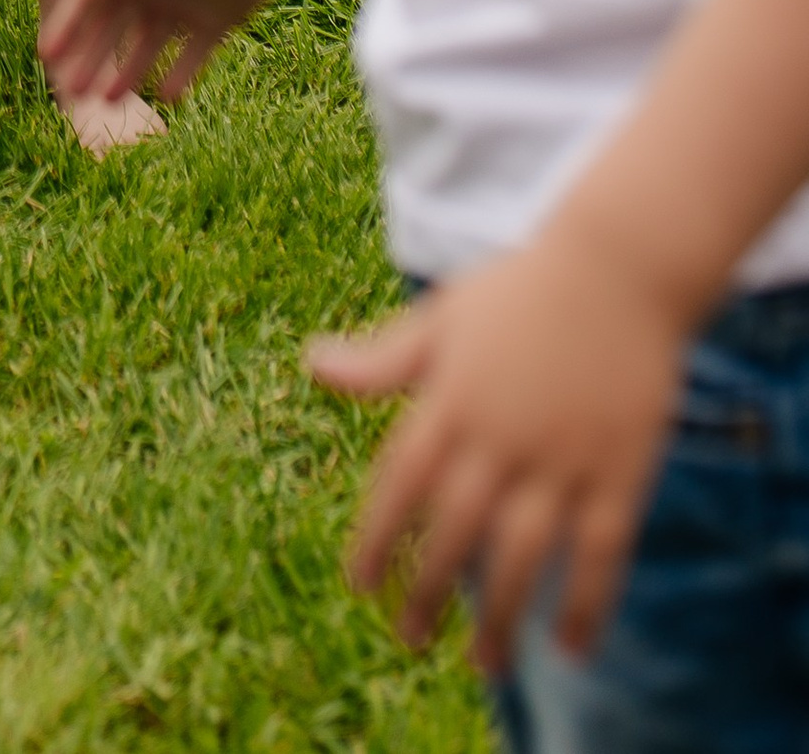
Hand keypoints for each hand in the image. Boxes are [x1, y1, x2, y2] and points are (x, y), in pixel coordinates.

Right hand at [35, 0, 296, 103]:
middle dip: (91, 58)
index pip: (87, 0)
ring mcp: (183, 3)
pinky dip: (180, 75)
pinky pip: (194, 56)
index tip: (48, 58)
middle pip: (113, 28)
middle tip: (73, 93)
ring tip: (109, 103)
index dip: (66, 27)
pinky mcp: (217, 20)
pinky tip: (166, 96)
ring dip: (127, 72)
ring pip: (148, 46)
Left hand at [308, 228, 686, 671]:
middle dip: (428, 592)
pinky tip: (569, 646)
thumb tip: (311, 365)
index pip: (400, 483)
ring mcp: (562, 457)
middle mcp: (501, 435)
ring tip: (482, 664)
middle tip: (409, 639)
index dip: (377, 538)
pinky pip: (600, 553)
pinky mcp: (619, 472)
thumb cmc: (520, 291)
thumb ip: (383, 358)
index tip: (358, 587)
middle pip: (455, 531)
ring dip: (501, 617)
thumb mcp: (443, 316)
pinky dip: (585, 603)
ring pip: (523, 555)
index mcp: (451, 399)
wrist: (618, 266)